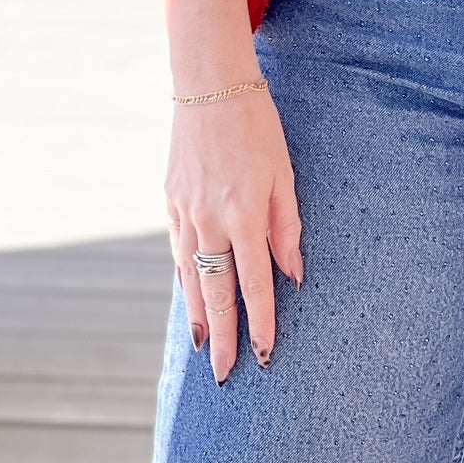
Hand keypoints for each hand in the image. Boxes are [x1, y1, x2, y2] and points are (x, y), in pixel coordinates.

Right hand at [165, 87, 304, 386]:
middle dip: (222, 337)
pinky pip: (177, 253)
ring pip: (190, 278)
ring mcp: (184, 214)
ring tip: (202, 347)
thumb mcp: (285, 173)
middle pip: (216, 293)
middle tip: (223, 376)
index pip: (254, 284)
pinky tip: (190, 298)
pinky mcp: (169, 203)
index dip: (261, 323)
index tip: (266, 355)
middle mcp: (210, 221)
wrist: (210, 86)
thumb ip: (288, 227)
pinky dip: (183, 281)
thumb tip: (293, 275)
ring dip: (198, 316)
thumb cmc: (258, 127)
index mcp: (245, 214)